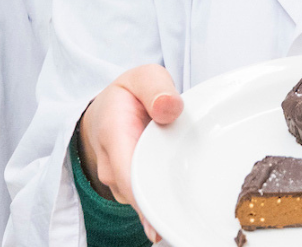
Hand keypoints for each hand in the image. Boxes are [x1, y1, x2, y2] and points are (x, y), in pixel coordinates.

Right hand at [77, 64, 183, 241]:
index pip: (128, 175)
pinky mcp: (134, 189)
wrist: (106, 111)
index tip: (165, 218)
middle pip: (140, 196)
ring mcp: (122, 183)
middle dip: (163, 211)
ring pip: (147, 201)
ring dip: (168, 206)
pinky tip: (188, 209)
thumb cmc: (129, 95)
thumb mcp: (143, 78)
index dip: (146, 199)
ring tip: (194, 212)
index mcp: (115, 136)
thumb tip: (170, 107)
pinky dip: (168, 203)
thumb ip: (156, 87)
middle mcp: (114, 167)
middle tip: (189, 224)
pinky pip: (151, 200)